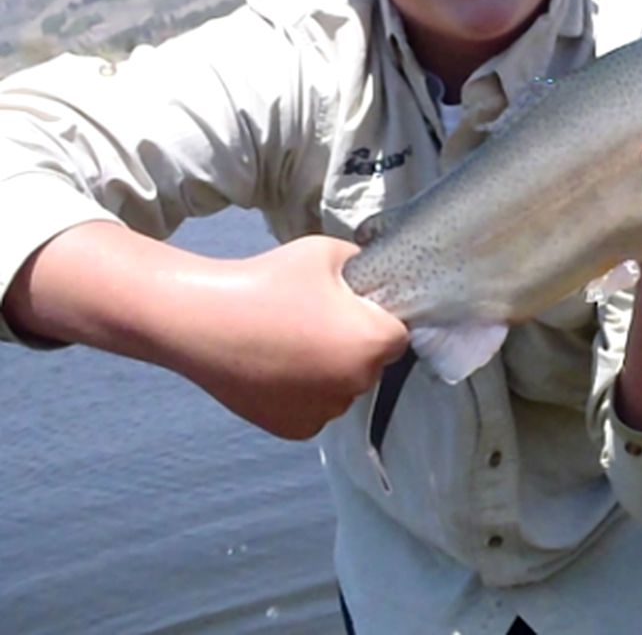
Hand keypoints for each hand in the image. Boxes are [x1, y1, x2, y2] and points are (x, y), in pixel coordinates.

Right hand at [5, 223, 407, 440]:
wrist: (202, 321)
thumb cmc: (268, 280)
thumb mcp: (327, 252)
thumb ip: (362, 265)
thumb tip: (373, 274)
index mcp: (374, 342)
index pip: (399, 336)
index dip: (378, 320)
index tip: (353, 310)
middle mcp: (358, 383)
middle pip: (371, 365)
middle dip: (354, 347)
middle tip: (315, 324)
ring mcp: (326, 411)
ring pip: (342, 389)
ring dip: (329, 373)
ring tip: (290, 345)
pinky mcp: (295, 429)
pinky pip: (314, 409)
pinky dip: (303, 394)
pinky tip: (277, 369)